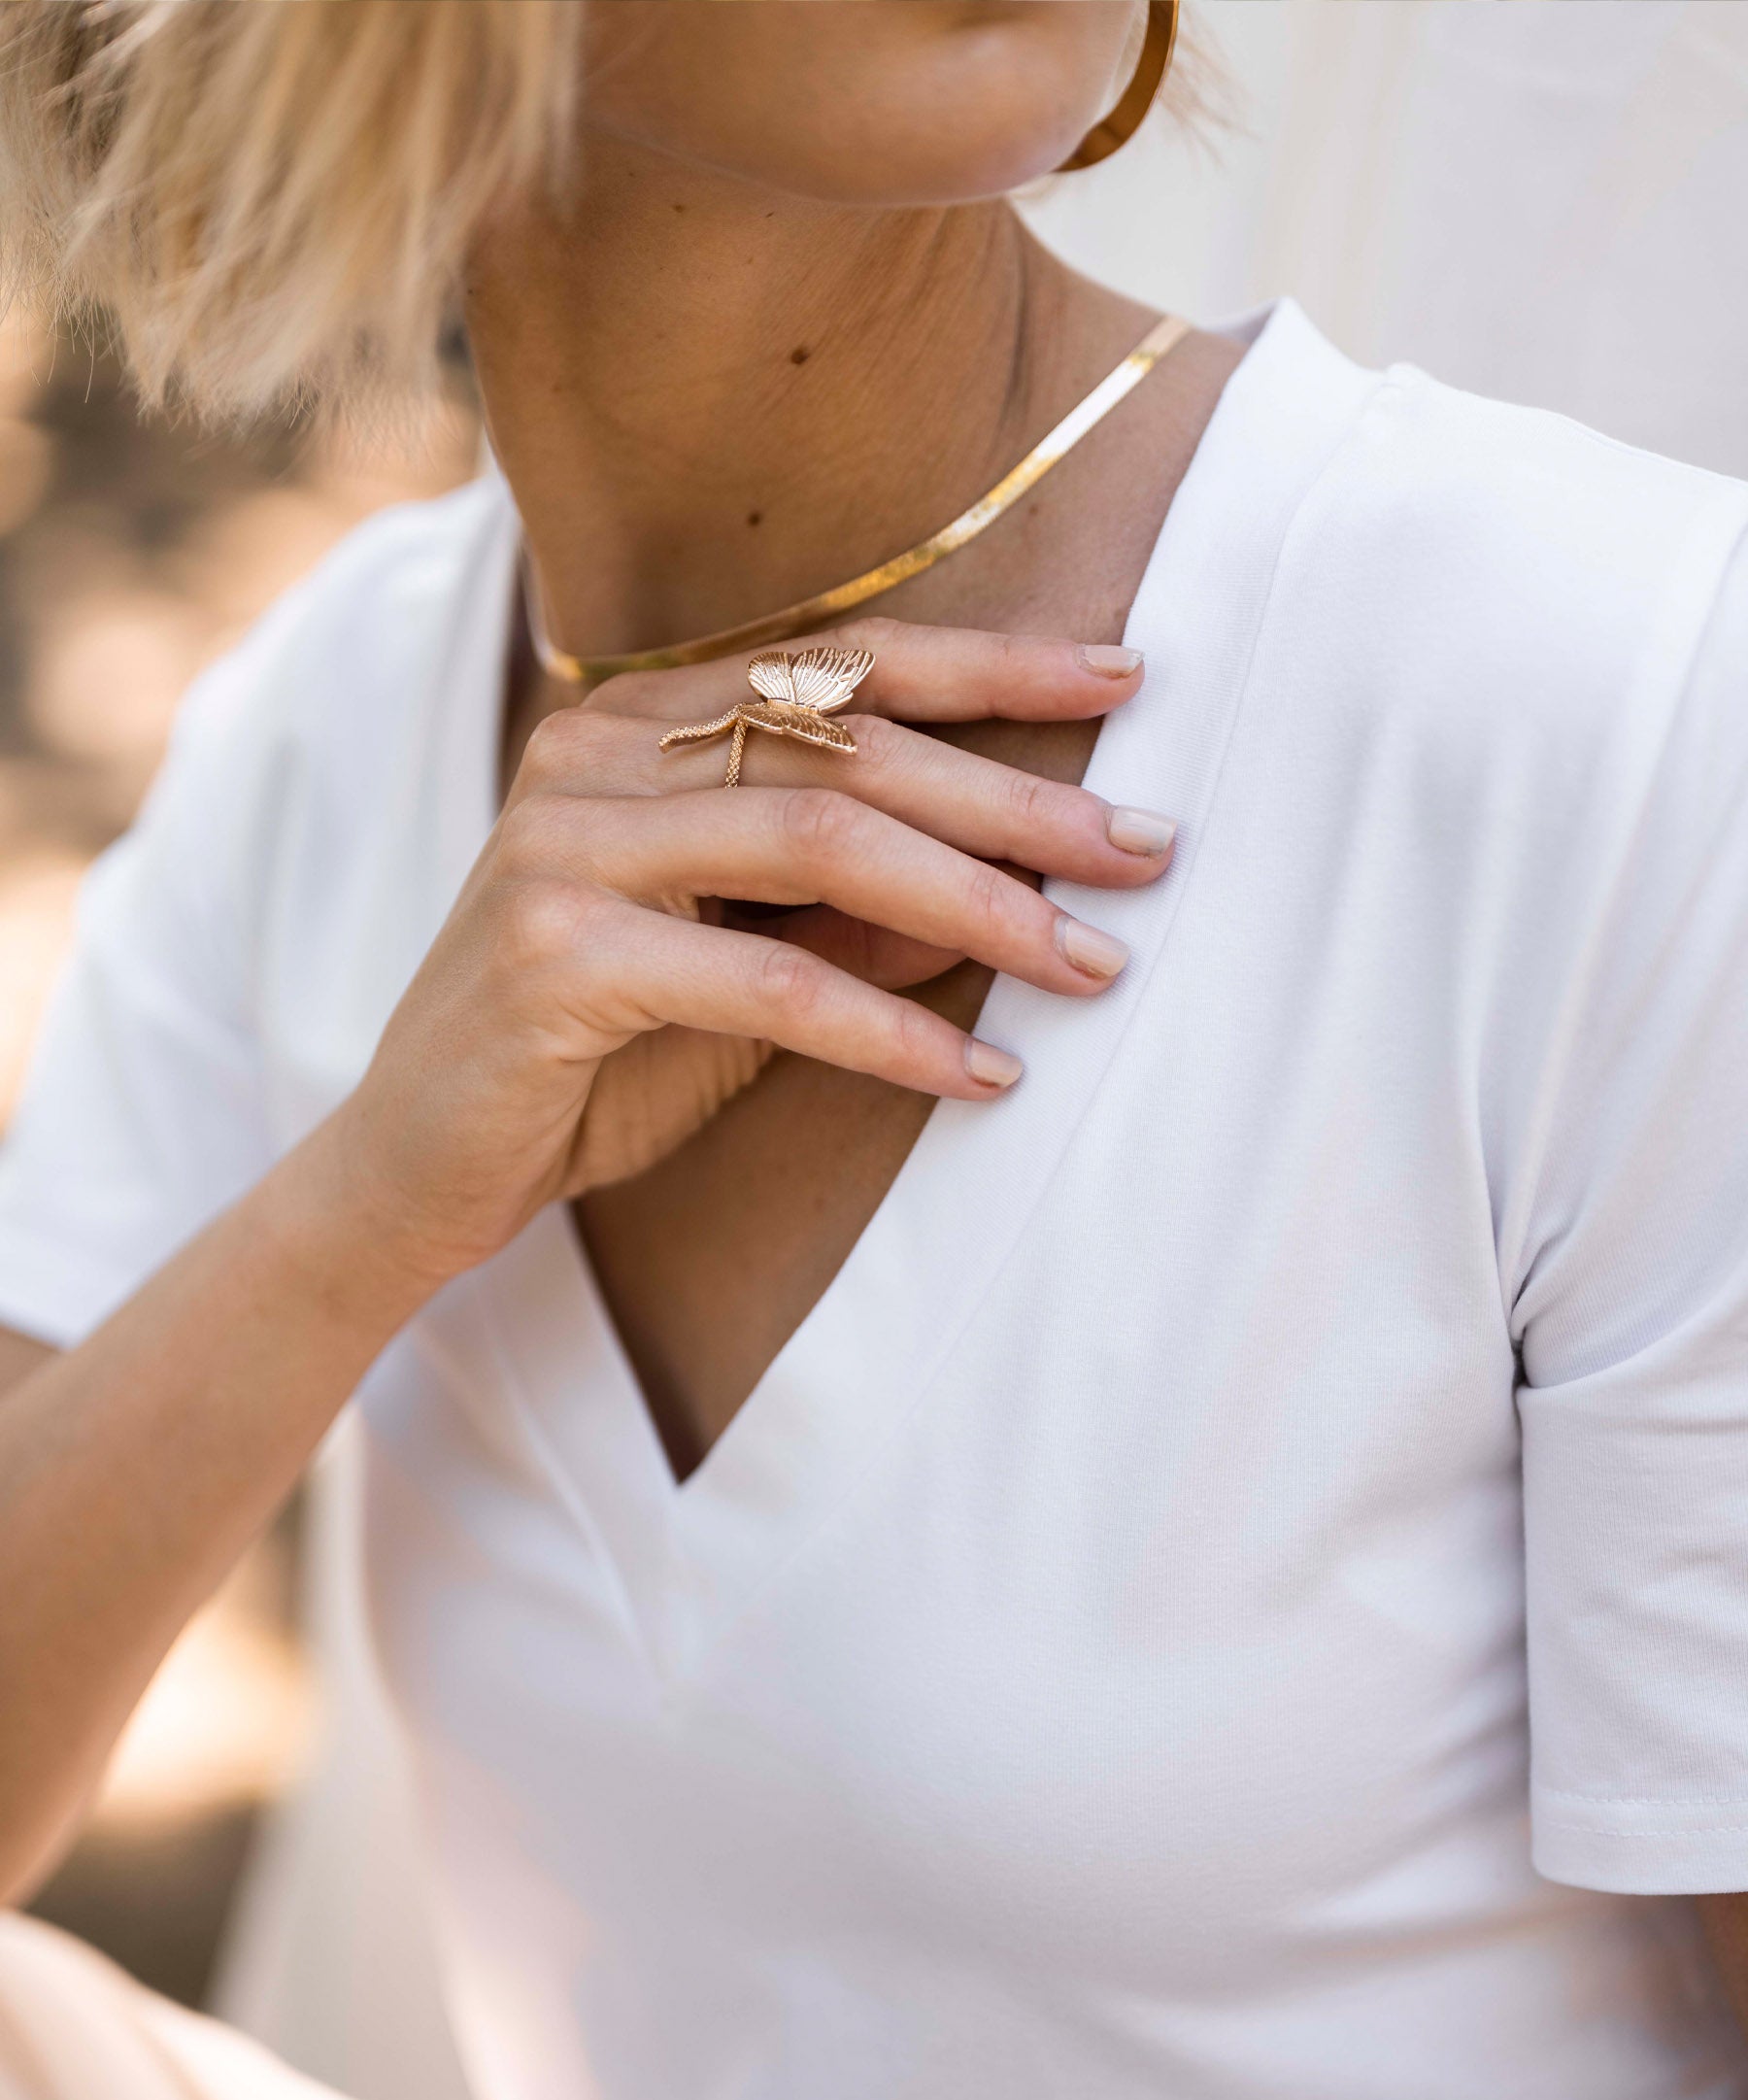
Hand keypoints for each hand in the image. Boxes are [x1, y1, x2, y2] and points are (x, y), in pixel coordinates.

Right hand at [313, 618, 1175, 1287]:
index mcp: (642, 725)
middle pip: (851, 746)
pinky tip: (979, 1076)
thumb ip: (865, 910)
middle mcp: (599, 752)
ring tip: (1091, 966)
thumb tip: (1024, 881)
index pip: (844, 668)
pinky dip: (888, 1028)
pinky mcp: (553, 949)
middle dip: (1018, 800)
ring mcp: (566, 841)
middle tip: (1147, 852)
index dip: (992, 665)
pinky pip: (766, 979)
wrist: (416, 1166)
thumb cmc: (595, 1055)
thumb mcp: (754, 968)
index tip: (1125, 674)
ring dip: (978, 905)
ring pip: (819, 839)